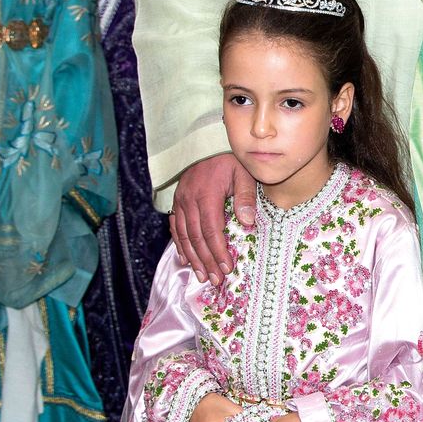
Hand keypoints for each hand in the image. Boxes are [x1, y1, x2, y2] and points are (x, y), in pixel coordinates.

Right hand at [170, 153, 256, 284]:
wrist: (207, 141)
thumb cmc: (229, 158)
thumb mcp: (243, 173)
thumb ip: (245, 197)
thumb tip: (247, 223)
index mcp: (207, 195)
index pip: (211, 230)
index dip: (218, 251)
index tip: (227, 268)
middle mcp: (189, 200)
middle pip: (196, 237)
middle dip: (206, 261)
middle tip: (215, 280)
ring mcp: (180, 200)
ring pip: (183, 235)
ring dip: (192, 258)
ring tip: (201, 276)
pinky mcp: (177, 200)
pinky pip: (175, 226)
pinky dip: (179, 244)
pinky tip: (184, 259)